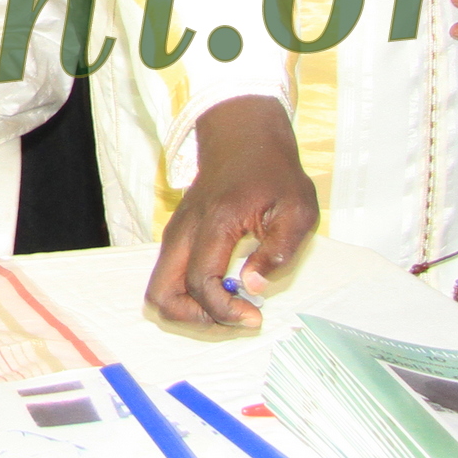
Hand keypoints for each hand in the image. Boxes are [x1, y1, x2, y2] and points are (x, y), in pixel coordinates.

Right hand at [144, 96, 318, 328]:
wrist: (243, 138)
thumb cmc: (274, 173)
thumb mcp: (298, 209)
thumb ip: (279, 251)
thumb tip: (253, 287)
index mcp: (214, 223)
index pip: (201, 282)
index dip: (224, 311)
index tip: (255, 316)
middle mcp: (184, 231)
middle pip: (160, 294)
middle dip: (195, 319)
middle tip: (233, 317)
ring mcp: (175, 234)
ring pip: (159, 290)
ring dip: (190, 311)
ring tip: (229, 307)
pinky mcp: (176, 238)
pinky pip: (169, 279)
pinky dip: (189, 297)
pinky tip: (223, 290)